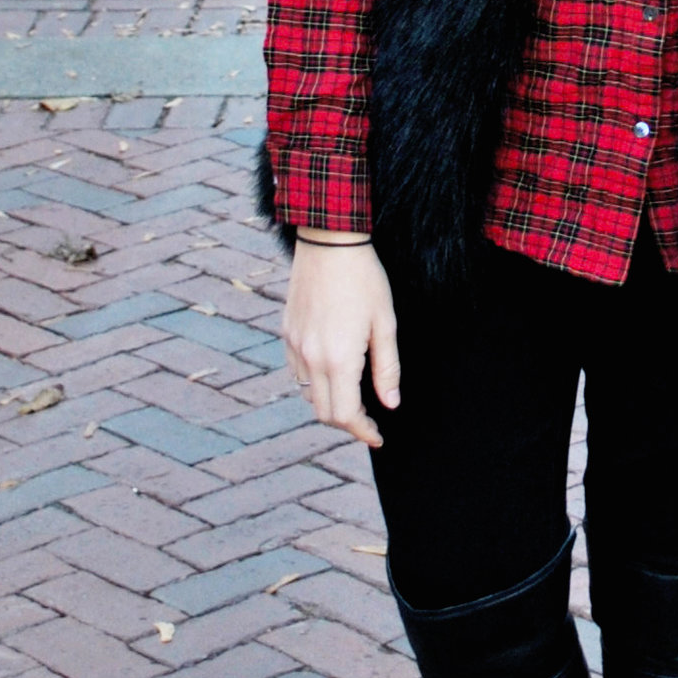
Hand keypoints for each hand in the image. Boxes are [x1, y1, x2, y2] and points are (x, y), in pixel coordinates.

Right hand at [282, 236, 399, 449]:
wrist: (329, 241)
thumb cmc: (364, 279)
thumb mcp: (385, 323)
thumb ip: (387, 368)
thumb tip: (390, 403)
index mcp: (338, 359)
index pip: (345, 415)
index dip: (363, 431)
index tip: (378, 436)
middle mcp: (311, 358)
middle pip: (324, 412)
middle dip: (348, 422)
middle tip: (370, 419)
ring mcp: (295, 346)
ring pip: (308, 394)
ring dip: (330, 402)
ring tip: (354, 395)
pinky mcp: (287, 333)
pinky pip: (297, 372)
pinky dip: (314, 382)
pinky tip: (333, 370)